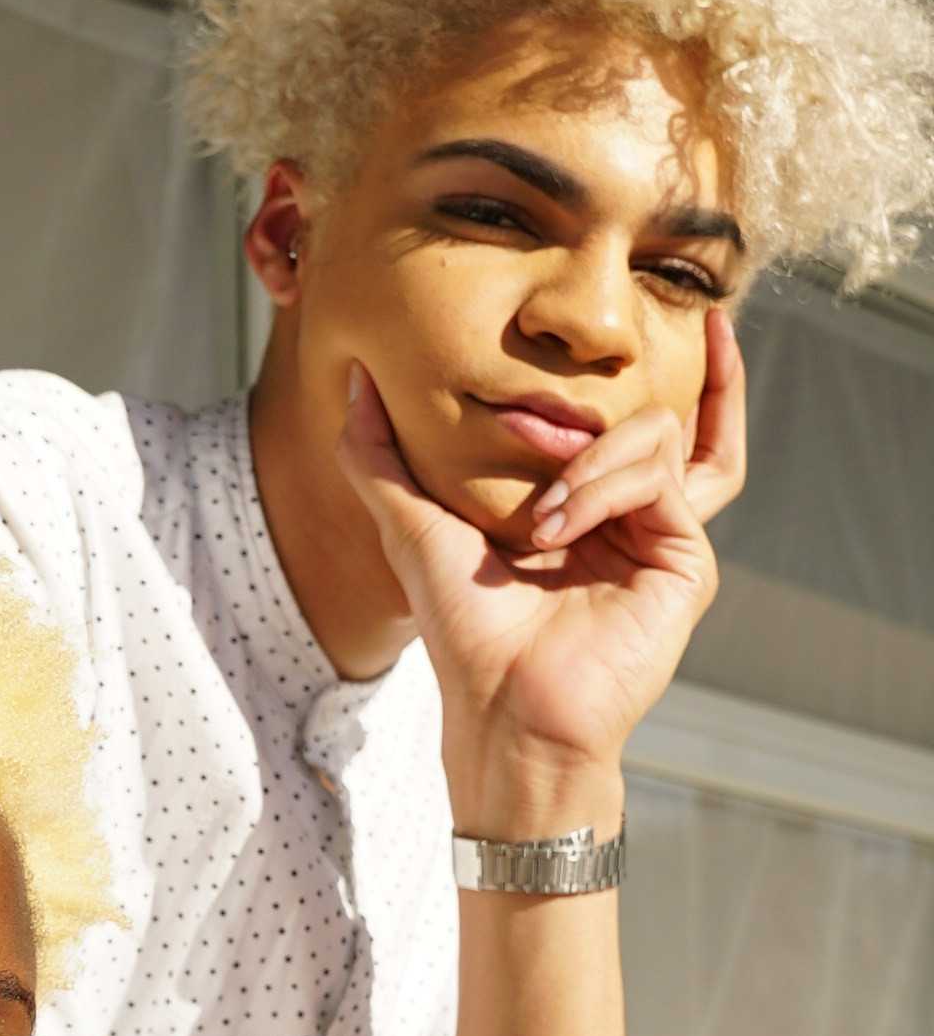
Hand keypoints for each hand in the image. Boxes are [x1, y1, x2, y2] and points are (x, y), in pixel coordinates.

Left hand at [337, 312, 745, 816]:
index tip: (642, 324)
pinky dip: (602, 486)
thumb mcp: (412, 525)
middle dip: (646, 385)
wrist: (502, 711)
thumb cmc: (464, 631)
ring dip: (589, 459)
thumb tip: (352, 377)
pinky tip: (559, 524)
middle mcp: (632, 517)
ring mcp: (663, 538)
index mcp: (585, 505)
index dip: (639, 375)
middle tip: (586, 388)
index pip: (626, 422)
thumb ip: (381, 455)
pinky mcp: (684, 563)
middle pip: (672, 418)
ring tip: (537, 517)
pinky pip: (659, 481)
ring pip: (657, 437)